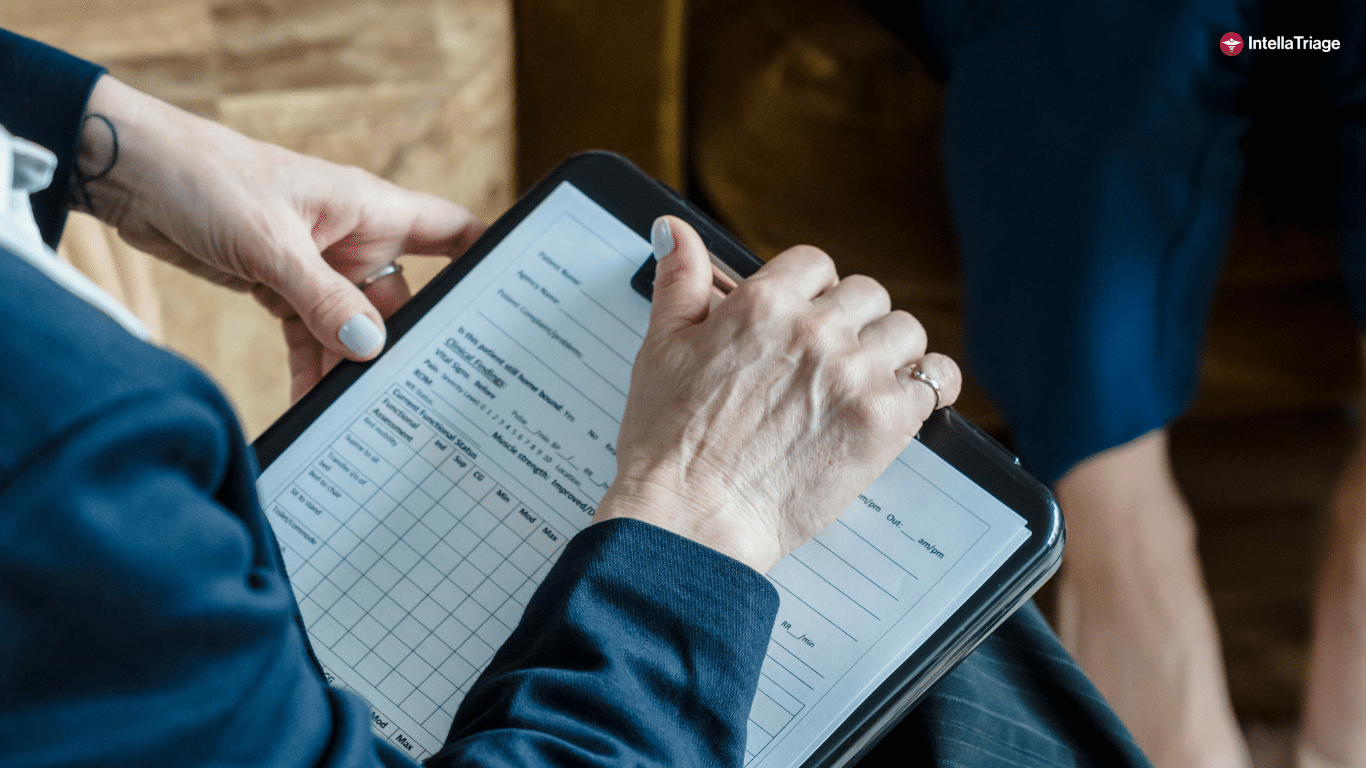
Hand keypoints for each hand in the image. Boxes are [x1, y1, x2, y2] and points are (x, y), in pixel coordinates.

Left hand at [74, 76, 483, 400]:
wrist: (131, 175)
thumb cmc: (207, 179)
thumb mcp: (270, 243)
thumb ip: (321, 299)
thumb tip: (369, 348)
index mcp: (369, 209)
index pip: (451, 231)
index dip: (484, 262)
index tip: (508, 307)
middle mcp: (353, 239)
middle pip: (402, 301)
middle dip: (402, 345)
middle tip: (411, 394)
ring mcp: (318, 266)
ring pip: (354, 327)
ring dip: (349, 367)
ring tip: (354, 412)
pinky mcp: (281, 287)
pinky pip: (310, 336)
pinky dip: (310, 368)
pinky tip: (311, 404)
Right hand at [595, 217, 961, 571]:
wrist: (690, 516)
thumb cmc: (669, 444)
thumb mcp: (661, 347)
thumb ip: (679, 281)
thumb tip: (675, 232)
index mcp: (762, 304)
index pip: (815, 264)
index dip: (813, 291)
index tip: (809, 316)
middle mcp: (813, 330)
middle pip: (866, 295)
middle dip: (851, 321)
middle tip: (832, 358)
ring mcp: (852, 374)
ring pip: (905, 331)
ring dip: (891, 351)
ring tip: (869, 380)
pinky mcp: (882, 421)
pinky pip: (935, 380)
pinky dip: (929, 387)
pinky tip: (909, 400)